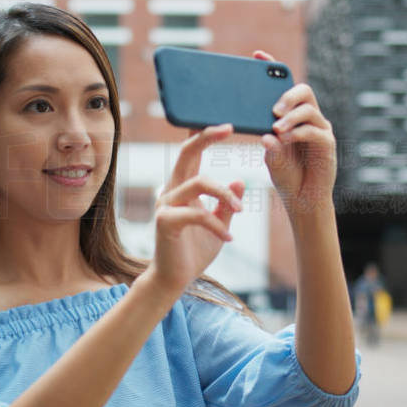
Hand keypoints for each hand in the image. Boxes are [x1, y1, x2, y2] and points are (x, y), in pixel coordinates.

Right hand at [150, 124, 245, 294]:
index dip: (205, 137)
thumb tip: (240, 180)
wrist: (175, 279)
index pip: (190, 154)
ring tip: (241, 211)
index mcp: (182, 188)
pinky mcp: (165, 222)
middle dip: (205, 137)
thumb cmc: (194, 251)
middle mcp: (171, 191)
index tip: (228, 127)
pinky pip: (197, 213)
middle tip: (228, 129)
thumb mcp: (218, 223)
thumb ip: (226, 203)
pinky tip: (229, 238)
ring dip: (225, 194)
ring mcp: (166, 205)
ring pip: (198, 182)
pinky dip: (217, 224)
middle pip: (185, 154)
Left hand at [254, 50, 337, 215]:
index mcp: (293, 115)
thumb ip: (267, 143)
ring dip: (291, 116)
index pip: (285, 86)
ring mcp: (320, 130)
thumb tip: (264, 134)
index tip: (257, 55)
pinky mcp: (327, 145)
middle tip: (273, 109)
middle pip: (303, 91)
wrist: (302, 200)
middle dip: (287, 94)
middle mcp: (309, 118)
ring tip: (276, 128)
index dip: (273, 68)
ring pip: (309, 109)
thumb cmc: (285, 176)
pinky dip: (298, 133)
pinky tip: (284, 139)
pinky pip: (315, 131)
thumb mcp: (270, 156)